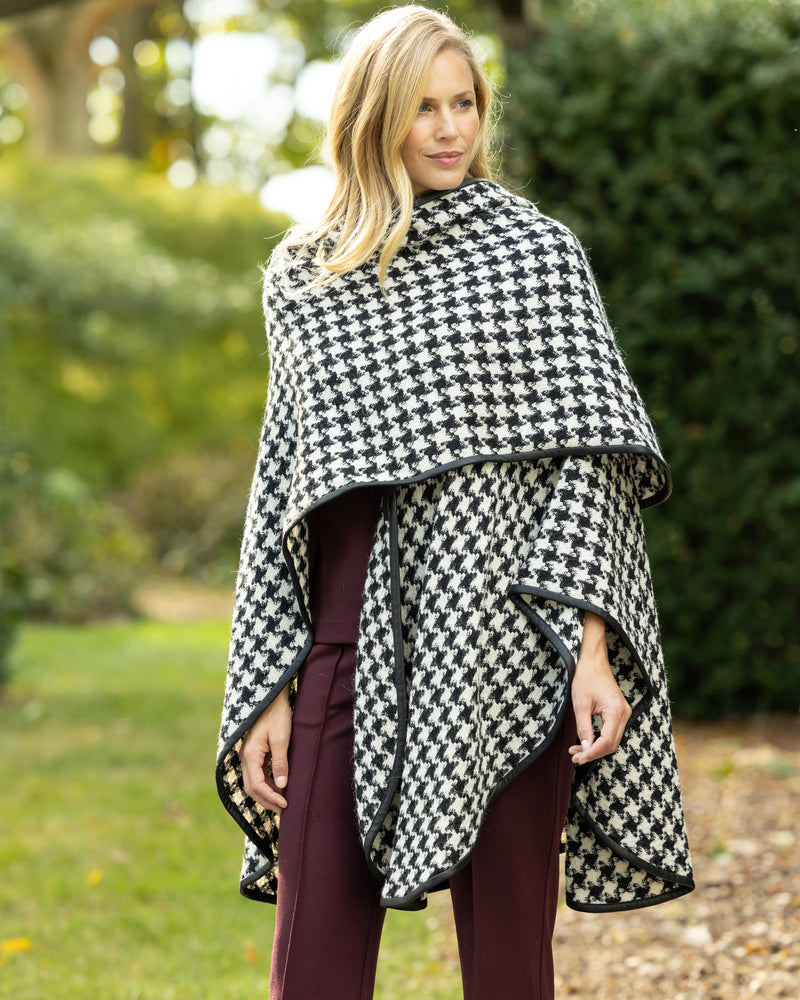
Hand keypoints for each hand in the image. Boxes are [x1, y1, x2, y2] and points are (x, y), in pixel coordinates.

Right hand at [240, 685, 291, 814]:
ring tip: (282, 801)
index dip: (271, 797)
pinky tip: (279, 786)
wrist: (272, 697)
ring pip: (253, 782)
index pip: (257, 785)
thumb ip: (280, 763)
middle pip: (252, 788)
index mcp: (250, 755)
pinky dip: (266, 784)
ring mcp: (248, 755)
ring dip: (266, 793)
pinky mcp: (254, 752)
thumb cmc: (277, 714)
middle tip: (283, 809)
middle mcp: (245, 757)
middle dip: (267, 800)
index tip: (285, 804)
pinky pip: (257, 774)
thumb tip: (282, 786)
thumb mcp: (282, 738)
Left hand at [568, 611, 630, 764]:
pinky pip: (612, 732)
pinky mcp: (619, 712)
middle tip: (574, 757)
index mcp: (616, 711)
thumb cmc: (586, 678)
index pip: (606, 742)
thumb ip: (583, 728)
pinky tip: (586, 742)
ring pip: (612, 740)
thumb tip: (585, 748)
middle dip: (593, 753)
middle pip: (611, 744)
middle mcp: (624, 714)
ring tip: (577, 751)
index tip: (577, 758)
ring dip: (595, 748)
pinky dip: (600, 740)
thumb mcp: (580, 704)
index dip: (592, 753)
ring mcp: (623, 713)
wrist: (593, 660)